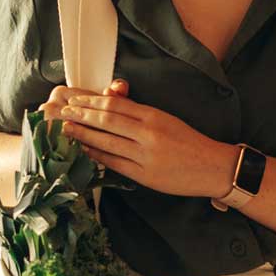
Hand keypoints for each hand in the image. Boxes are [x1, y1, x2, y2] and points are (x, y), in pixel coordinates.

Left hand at [51, 79, 238, 198]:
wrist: (213, 167)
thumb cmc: (190, 142)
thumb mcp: (166, 120)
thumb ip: (139, 114)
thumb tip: (111, 103)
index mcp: (154, 116)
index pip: (116, 105)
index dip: (91, 102)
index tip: (75, 100)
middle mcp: (148, 133)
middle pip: (107, 120)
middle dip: (81, 115)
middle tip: (62, 112)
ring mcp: (146, 155)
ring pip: (107, 142)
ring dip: (84, 135)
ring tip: (67, 129)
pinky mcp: (145, 175)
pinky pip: (115, 163)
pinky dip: (98, 156)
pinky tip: (85, 150)